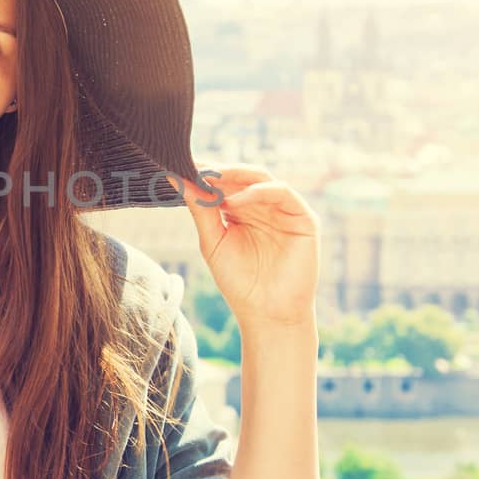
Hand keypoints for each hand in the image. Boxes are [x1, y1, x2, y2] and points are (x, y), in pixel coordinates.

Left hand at [168, 163, 320, 329]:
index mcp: (243, 210)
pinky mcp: (304, 218)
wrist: (267, 314)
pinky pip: (282, 193)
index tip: (178, 165)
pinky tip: (234, 201)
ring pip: (261, 178)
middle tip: (193, 166)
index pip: (225, 182)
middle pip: (241, 176)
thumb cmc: (239, 282)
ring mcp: (285, 210)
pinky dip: (258, 192)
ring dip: (235, 176)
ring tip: (210, 179)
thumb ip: (200, 208)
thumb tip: (175, 177)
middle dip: (217, 170)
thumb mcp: (213, 241)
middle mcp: (265, 206)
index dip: (204, 173)